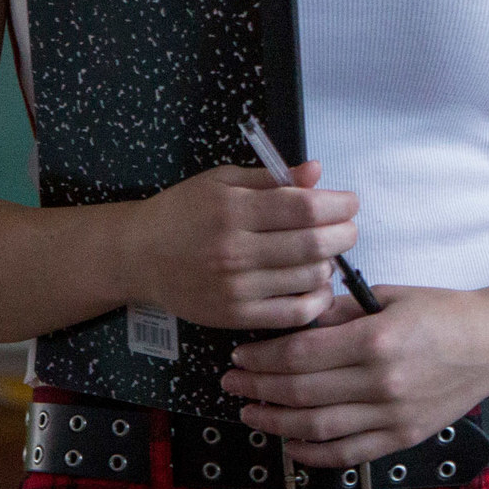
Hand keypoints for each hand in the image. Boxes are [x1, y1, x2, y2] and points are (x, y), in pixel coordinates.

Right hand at [120, 161, 355, 330]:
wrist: (138, 256)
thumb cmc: (182, 212)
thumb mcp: (221, 181)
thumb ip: (271, 178)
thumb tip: (316, 172)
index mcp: (233, 210)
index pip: (306, 208)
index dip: (339, 205)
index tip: (349, 203)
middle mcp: (236, 251)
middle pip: (315, 244)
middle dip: (344, 234)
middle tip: (347, 228)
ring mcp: (236, 288)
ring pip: (310, 278)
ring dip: (331, 264)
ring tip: (325, 254)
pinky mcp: (235, 316)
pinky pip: (294, 313)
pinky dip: (318, 300)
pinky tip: (318, 285)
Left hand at [221, 283, 488, 465]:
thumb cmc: (444, 313)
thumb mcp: (391, 298)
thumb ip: (341, 313)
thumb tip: (295, 319)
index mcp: (377, 341)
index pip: (301, 354)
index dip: (263, 358)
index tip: (241, 355)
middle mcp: (382, 382)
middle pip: (301, 392)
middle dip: (257, 388)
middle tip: (231, 383)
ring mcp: (393, 415)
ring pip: (317, 428)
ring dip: (275, 422)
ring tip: (250, 413)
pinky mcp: (402, 437)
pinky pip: (347, 454)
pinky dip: (313, 453)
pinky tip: (290, 442)